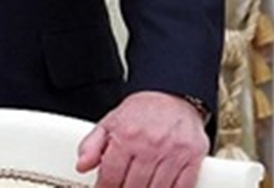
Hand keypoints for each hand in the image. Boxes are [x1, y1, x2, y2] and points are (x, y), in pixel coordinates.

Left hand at [75, 91, 208, 187]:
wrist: (173, 95)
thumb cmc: (142, 111)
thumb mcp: (110, 122)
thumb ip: (92, 145)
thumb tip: (82, 165)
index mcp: (126, 135)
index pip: (111, 175)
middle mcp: (150, 144)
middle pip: (132, 186)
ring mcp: (173, 153)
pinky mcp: (192, 158)